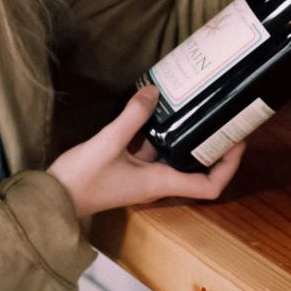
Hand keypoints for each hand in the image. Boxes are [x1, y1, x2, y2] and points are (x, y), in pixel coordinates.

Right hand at [47, 87, 244, 217]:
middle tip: (223, 119)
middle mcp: (156, 182)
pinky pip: (153, 151)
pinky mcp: (127, 168)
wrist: (52, 200)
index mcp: (160, 182)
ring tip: (196, 109)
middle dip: (214, 148)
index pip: (209, 186)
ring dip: (188, 138)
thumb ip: (133, 116)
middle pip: (198, 170)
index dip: (229, 166)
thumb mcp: (109, 142)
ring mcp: (142, 176)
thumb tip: (153, 90)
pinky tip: (157, 111)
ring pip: (174, 158)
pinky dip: (161, 134)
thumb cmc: (82, 178)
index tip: (238, 141)